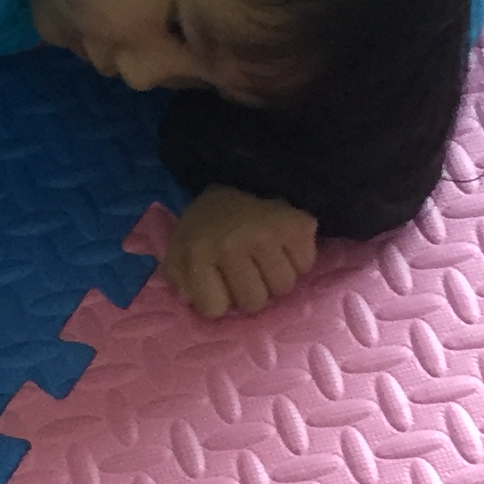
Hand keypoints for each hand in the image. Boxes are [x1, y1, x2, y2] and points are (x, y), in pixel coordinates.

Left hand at [160, 186, 319, 319]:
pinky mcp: (297, 225)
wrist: (238, 174)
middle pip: (254, 302)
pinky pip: (306, 264)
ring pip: (283, 287)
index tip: (219, 283)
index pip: (214, 309)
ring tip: (266, 258)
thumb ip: (177, 279)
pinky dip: (299, 259)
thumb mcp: (178, 248)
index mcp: (198, 253)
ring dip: (276, 278)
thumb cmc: (207, 222)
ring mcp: (267, 235)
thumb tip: (190, 301)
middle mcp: (232, 245)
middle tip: (247, 271)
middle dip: (251, 292)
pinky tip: (284, 246)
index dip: (218, 300)